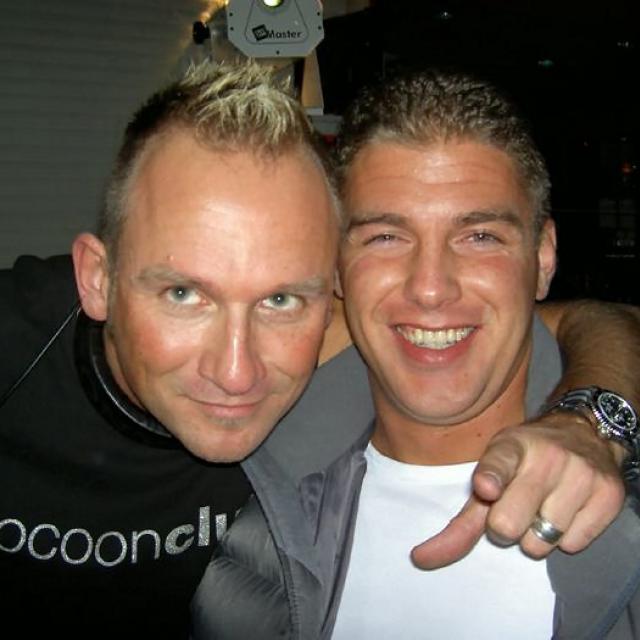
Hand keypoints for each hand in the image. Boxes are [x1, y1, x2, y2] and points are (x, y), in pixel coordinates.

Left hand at [410, 411, 624, 568]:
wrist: (584, 432)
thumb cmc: (525, 459)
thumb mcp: (492, 474)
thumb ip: (463, 518)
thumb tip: (421, 558)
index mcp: (510, 445)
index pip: (499, 463)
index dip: (492, 478)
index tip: (486, 488)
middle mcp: (546, 456)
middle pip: (508, 525)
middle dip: (504, 528)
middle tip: (514, 507)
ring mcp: (580, 473)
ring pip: (541, 542)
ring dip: (536, 535)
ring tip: (543, 504)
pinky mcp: (608, 494)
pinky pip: (574, 545)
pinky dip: (565, 537)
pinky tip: (567, 509)